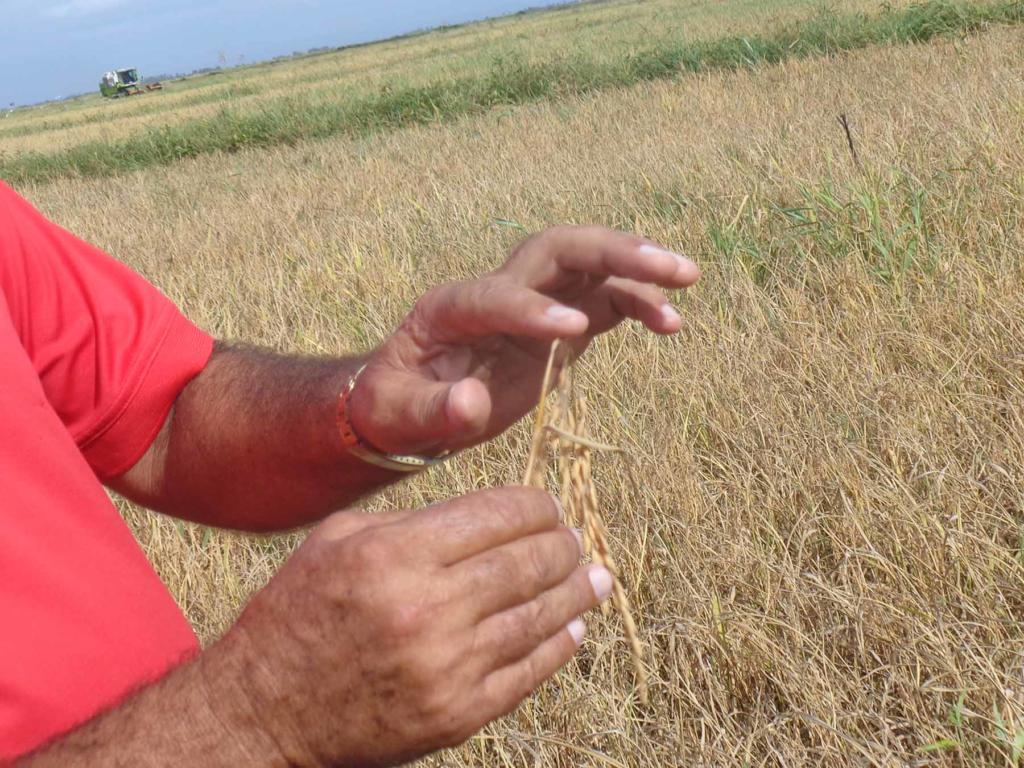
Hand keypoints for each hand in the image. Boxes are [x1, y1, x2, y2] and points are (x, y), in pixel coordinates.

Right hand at [221, 487, 610, 766]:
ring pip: (540, 617)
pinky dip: (558, 645)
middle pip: (528, 563)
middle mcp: (429, 609)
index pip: (498, 514)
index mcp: (397, 555)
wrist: (264, 711)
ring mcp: (448, 667)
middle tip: (572, 539)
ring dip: (575, 592)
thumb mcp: (340, 541)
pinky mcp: (457, 714)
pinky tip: (572, 626)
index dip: (536, 505)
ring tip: (593, 576)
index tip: (548, 505)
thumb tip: (490, 516)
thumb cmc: (298, 613)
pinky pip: (528, 672)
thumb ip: (415, 522)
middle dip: (562, 544)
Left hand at [350, 226, 699, 453]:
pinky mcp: (558, 324)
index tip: (573, 328)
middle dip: (609, 251)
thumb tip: (471, 403)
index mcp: (451, 307)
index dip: (532, 306)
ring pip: (589, 265)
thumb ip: (433, 410)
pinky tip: (671, 325)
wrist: (410, 399)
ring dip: (637, 266)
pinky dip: (638, 306)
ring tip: (686, 280)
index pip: (497, 294)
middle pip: (557, 249)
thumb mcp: (399, 414)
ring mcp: (533, 302)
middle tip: (665, 266)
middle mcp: (498, 291)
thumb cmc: (396, 405)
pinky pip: (604, 303)